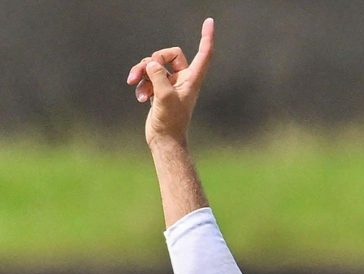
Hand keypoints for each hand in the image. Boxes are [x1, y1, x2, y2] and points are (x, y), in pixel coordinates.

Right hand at [126, 17, 214, 146]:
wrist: (164, 141)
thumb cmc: (170, 122)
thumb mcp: (164, 97)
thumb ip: (158, 76)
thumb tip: (151, 63)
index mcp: (192, 80)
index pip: (204, 54)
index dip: (207, 37)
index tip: (209, 21)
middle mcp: (183, 80)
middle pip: (169, 54)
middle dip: (154, 59)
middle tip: (147, 70)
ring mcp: (170, 85)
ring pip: (154, 66)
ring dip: (142, 72)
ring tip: (134, 83)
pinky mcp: (159, 91)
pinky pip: (148, 77)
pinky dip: (141, 84)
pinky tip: (140, 97)